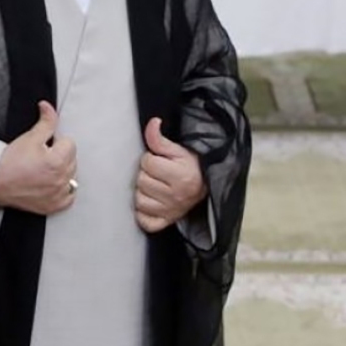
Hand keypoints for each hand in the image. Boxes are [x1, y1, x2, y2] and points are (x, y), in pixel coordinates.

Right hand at [0, 101, 77, 215]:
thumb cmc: (8, 162)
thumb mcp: (30, 137)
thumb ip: (46, 121)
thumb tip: (48, 107)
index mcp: (58, 161)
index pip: (70, 143)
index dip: (56, 141)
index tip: (44, 145)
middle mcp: (61, 180)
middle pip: (72, 160)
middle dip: (60, 154)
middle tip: (42, 156)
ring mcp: (57, 195)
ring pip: (72, 177)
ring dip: (62, 171)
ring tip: (44, 169)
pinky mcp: (52, 206)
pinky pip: (69, 198)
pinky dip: (64, 191)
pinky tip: (51, 184)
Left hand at [135, 118, 206, 232]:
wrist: (206, 185)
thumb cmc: (191, 166)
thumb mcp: (178, 150)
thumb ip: (160, 138)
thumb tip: (152, 123)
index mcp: (181, 177)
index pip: (148, 163)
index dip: (150, 158)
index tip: (160, 161)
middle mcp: (176, 197)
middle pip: (141, 181)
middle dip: (146, 174)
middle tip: (157, 174)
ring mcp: (170, 212)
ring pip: (139, 200)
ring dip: (142, 192)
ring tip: (154, 186)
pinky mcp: (165, 222)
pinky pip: (144, 221)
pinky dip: (143, 213)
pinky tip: (151, 202)